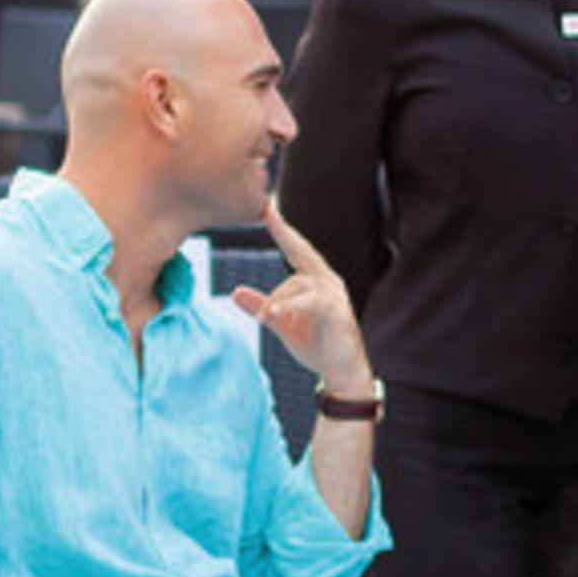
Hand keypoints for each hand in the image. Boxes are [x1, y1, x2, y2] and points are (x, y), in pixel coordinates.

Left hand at [239, 209, 371, 396]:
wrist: (342, 370)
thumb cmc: (315, 343)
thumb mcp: (281, 322)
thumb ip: (262, 306)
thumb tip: (235, 292)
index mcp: (315, 280)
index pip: (296, 249)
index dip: (282, 228)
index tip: (266, 206)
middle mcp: (327, 281)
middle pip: (301, 253)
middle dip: (285, 231)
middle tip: (267, 210)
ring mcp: (333, 295)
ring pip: (297, 285)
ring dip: (276, 300)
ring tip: (262, 317)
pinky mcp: (336, 312)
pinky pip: (307, 304)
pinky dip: (287, 308)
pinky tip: (271, 315)